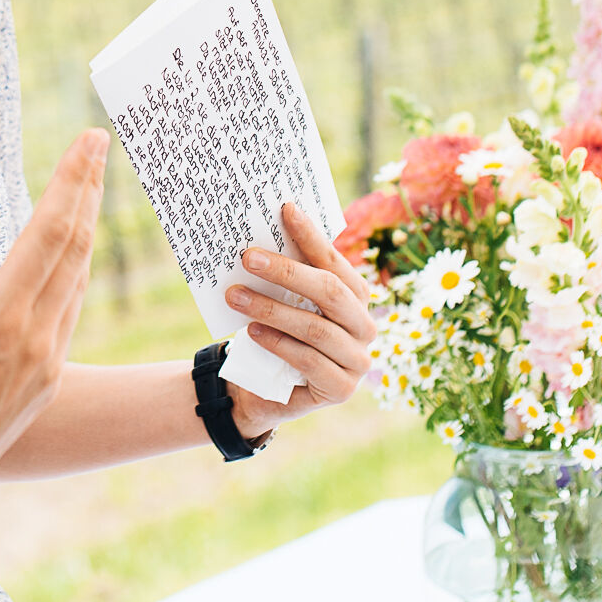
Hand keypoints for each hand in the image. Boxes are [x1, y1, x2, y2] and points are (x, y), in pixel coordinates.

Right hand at [0, 129, 107, 535]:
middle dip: (87, 190)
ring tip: (89, 185)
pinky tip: (73, 251)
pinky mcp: (49, 378)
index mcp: (0, 319)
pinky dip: (76, 268)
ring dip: (85, 226)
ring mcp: (48, 360)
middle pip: (74, 246)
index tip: (89, 140)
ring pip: (78, 277)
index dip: (72, 181)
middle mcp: (36, 338)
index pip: (49, 233)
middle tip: (97, 144)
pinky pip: (71, 308)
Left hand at [223, 201, 374, 438]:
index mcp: (357, 297)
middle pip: (329, 292)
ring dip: (271, 309)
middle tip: (248, 258)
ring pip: (314, 328)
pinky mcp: (341, 389)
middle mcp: (364, 326)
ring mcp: (357, 360)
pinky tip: (252, 332)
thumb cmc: (277, 334)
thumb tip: (261, 234)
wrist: (266, 390)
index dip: (311, 236)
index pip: (334, 262)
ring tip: (236, 297)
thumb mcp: (283, 301)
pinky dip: (278, 343)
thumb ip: (285, 275)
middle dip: (286, 272)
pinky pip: (308, 360)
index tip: (286, 211)